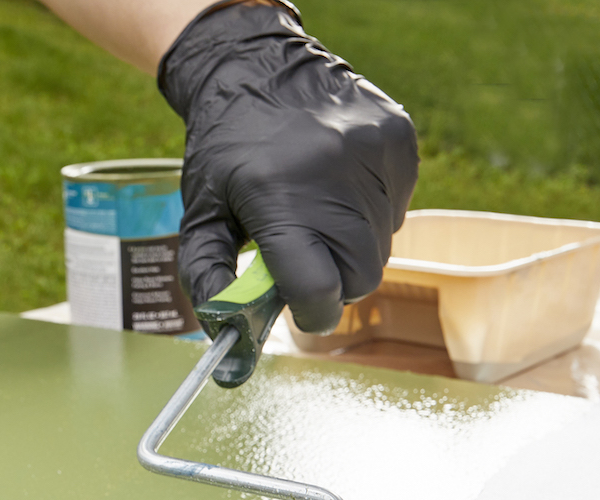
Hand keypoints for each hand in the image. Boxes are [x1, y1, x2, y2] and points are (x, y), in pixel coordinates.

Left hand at [159, 1, 418, 333]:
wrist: (253, 66)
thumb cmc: (222, 150)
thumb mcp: (200, 214)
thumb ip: (207, 277)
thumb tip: (225, 334)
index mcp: (278, 199)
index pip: (318, 290)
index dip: (310, 312)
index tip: (300, 307)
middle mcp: (332, 175)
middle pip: (360, 275)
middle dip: (333, 281)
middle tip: (306, 260)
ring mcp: (373, 154)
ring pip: (382, 245)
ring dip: (351, 246)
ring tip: (316, 212)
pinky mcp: (399, 140)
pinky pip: (397, 208)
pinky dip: (370, 212)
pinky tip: (338, 184)